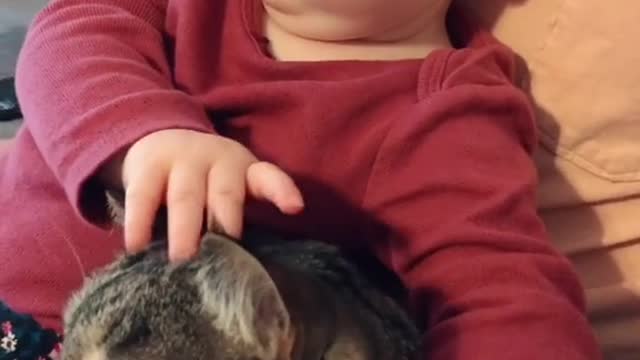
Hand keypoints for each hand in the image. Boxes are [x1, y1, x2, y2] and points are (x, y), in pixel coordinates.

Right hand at [101, 129, 303, 261]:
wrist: (160, 138)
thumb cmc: (205, 179)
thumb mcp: (229, 188)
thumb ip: (235, 218)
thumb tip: (239, 271)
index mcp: (244, 169)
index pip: (268, 177)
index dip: (282, 191)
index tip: (295, 208)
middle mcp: (217, 161)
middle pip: (225, 193)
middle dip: (223, 224)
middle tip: (219, 259)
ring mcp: (182, 160)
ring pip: (186, 196)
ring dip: (184, 229)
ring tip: (181, 261)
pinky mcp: (148, 166)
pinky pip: (143, 196)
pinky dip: (140, 222)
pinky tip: (136, 246)